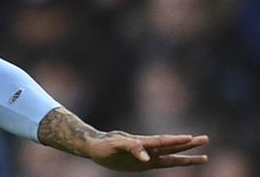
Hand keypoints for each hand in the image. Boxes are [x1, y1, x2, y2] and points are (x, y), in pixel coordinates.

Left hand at [83, 132, 209, 170]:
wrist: (96, 147)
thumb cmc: (104, 144)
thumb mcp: (115, 145)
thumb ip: (131, 147)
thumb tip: (146, 158)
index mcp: (141, 142)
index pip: (162, 141)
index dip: (176, 140)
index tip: (190, 138)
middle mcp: (148, 148)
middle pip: (172, 145)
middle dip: (189, 143)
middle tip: (206, 138)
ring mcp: (149, 156)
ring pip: (172, 154)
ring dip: (187, 154)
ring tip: (205, 155)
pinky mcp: (145, 164)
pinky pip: (164, 163)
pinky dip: (176, 161)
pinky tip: (186, 161)